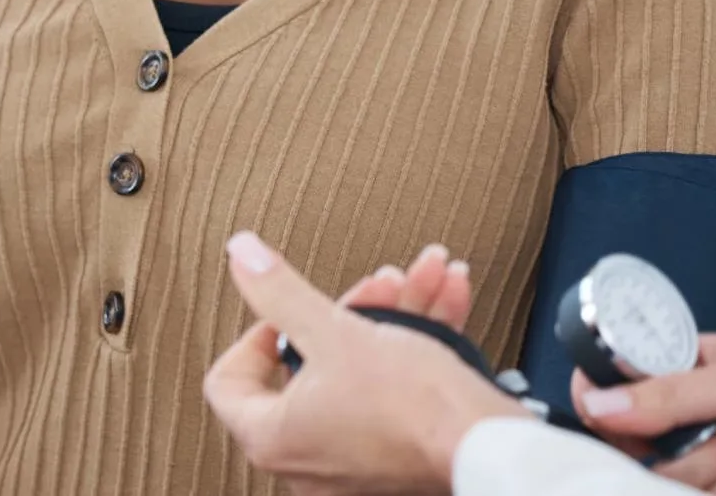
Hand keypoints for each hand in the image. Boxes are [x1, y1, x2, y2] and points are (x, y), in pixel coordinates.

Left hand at [205, 233, 519, 495]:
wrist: (485, 443)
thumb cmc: (413, 406)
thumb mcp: (336, 330)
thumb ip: (281, 292)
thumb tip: (241, 255)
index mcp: (273, 437)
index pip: (230, 380)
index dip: (258, 332)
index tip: (289, 312)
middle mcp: (305, 459)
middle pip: (311, 364)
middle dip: (354, 307)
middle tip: (378, 286)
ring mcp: (351, 461)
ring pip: (361, 368)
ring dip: (396, 313)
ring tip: (426, 278)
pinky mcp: (394, 455)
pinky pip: (394, 389)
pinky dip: (416, 344)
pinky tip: (447, 298)